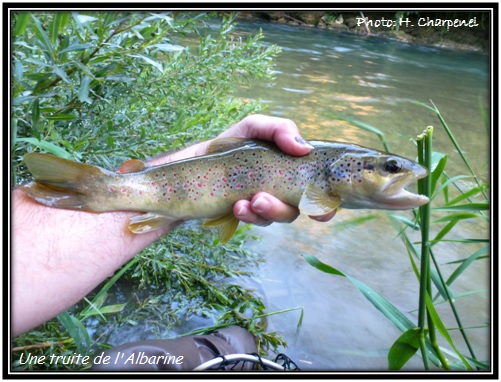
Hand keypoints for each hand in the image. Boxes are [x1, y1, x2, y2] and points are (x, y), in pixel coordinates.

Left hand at [218, 115, 336, 225]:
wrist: (200, 158)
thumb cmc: (235, 142)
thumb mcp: (256, 127)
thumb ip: (281, 129)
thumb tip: (304, 148)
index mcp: (294, 170)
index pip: (318, 191)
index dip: (326, 204)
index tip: (322, 211)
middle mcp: (285, 191)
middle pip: (297, 209)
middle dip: (282, 209)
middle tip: (261, 199)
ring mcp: (267, 205)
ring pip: (276, 217)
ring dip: (265, 212)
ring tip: (247, 202)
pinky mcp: (248, 214)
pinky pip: (255, 221)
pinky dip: (247, 215)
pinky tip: (237, 206)